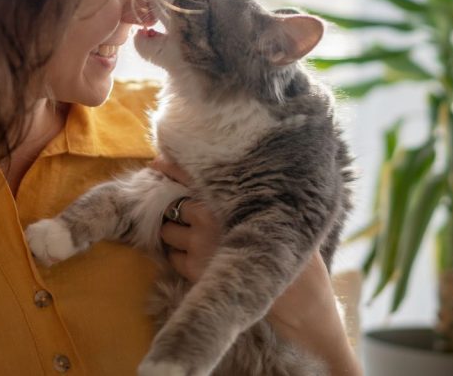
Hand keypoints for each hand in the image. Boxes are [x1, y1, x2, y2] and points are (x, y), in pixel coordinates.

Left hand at [152, 155, 360, 373]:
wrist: (295, 291)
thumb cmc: (290, 242)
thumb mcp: (274, 206)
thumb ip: (246, 192)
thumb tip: (223, 179)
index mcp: (226, 195)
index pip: (186, 174)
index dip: (169, 167)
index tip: (157, 163)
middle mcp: (206, 217)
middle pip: (171, 204)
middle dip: (173, 206)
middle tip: (181, 209)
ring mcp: (198, 244)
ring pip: (167, 232)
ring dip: (173, 231)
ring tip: (189, 234)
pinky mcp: (195, 270)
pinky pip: (173, 257)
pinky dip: (178, 254)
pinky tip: (195, 255)